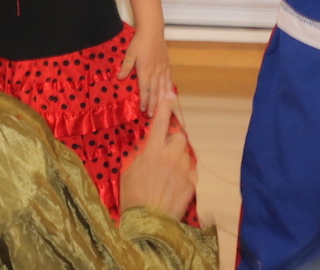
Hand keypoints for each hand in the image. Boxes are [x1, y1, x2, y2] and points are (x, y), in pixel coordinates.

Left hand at [118, 26, 172, 113]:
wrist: (153, 31)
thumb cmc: (139, 42)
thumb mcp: (130, 53)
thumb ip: (126, 67)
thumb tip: (119, 78)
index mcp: (145, 70)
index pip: (145, 89)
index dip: (144, 101)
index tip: (143, 110)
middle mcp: (155, 72)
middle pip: (155, 91)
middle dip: (153, 105)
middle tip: (152, 116)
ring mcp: (163, 69)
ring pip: (163, 88)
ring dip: (161, 100)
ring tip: (161, 110)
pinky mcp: (167, 66)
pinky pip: (169, 80)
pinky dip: (169, 90)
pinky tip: (169, 96)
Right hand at [119, 93, 195, 219]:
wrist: (148, 223)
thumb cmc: (132, 197)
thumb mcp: (128, 171)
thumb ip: (138, 153)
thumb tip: (145, 144)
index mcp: (152, 151)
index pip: (160, 122)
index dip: (166, 106)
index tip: (171, 95)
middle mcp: (170, 156)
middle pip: (179, 136)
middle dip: (174, 140)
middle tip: (165, 151)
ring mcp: (183, 170)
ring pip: (186, 154)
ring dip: (179, 158)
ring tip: (168, 173)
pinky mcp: (192, 185)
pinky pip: (190, 173)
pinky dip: (184, 175)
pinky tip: (174, 186)